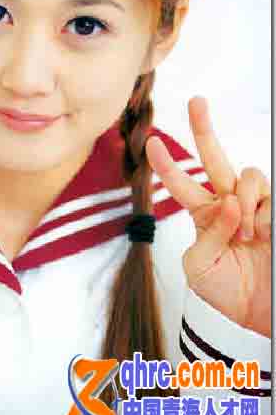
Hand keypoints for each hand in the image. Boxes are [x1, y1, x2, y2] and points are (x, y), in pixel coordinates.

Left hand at [145, 96, 270, 337]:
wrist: (255, 314)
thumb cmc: (222, 292)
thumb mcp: (199, 265)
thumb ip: (208, 231)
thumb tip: (229, 202)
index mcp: (203, 216)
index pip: (181, 183)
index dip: (167, 164)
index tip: (151, 142)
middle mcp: (227, 204)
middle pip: (213, 158)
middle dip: (203, 128)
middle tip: (196, 101)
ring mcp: (252, 205)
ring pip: (244, 176)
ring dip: (243, 202)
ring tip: (246, 235)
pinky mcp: (273, 210)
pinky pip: (265, 193)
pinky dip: (260, 212)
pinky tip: (261, 233)